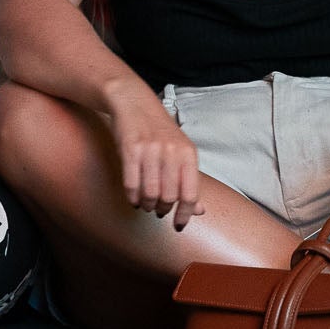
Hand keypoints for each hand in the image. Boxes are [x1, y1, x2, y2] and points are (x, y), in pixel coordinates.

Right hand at [104, 80, 202, 229]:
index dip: (185, 214)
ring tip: (145, 203)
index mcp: (188, 154)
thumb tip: (200, 211)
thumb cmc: (160, 132)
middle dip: (162, 209)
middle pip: (169, 197)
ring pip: (150, 193)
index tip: (178, 225)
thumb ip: (189, 181)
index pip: (191, 193)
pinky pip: (131, 184)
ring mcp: (150, 150)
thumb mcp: (181, 153)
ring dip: (147, 204)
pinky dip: (132, 197)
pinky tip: (134, 198)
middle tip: (157, 209)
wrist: (135, 103)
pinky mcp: (130, 149)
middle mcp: (171, 151)